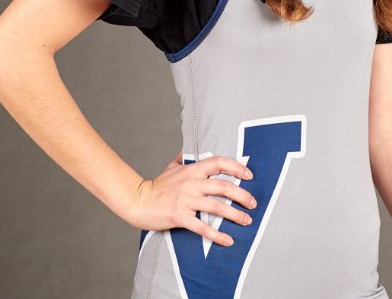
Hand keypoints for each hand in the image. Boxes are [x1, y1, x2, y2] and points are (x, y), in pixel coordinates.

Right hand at [125, 151, 256, 246]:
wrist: (138, 200)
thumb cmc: (157, 185)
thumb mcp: (171, 167)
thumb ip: (184, 158)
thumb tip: (191, 151)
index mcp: (192, 169)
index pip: (219, 163)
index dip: (237, 167)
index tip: (249, 175)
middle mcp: (192, 183)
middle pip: (224, 186)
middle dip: (243, 195)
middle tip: (253, 203)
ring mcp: (186, 200)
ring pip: (217, 207)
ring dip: (235, 214)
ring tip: (247, 221)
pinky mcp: (180, 216)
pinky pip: (202, 227)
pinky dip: (217, 235)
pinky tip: (228, 241)